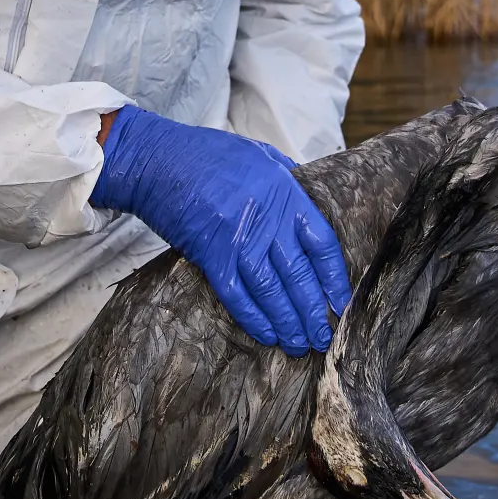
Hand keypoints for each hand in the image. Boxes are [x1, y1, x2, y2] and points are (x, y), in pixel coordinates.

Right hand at [89, 106, 350, 355]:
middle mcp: (266, 220)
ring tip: (298, 344)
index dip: (334, 279)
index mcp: (285, 194)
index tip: (341, 303)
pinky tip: (267, 334)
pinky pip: (237, 295)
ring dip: (287, 322)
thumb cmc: (208, 154)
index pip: (321, 244)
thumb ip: (287, 178)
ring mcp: (237, 240)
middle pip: (299, 275)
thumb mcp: (260, 154)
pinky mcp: (210, 256)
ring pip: (271, 291)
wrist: (157, 161)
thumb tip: (308, 197)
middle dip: (313, 312)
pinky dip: (254, 318)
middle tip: (322, 337)